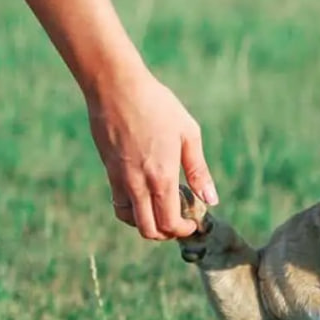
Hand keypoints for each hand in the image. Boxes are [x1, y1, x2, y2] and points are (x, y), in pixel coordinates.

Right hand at [87, 69, 218, 239]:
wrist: (115, 86)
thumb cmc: (157, 105)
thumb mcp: (189, 134)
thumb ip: (199, 170)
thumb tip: (211, 199)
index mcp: (161, 177)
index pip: (169, 224)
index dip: (183, 230)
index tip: (194, 222)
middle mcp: (138, 184)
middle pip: (149, 230)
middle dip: (167, 233)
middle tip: (180, 220)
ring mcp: (119, 178)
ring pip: (130, 220)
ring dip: (148, 223)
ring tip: (163, 208)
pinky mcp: (108, 170)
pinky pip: (119, 203)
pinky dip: (133, 210)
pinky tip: (147, 194)